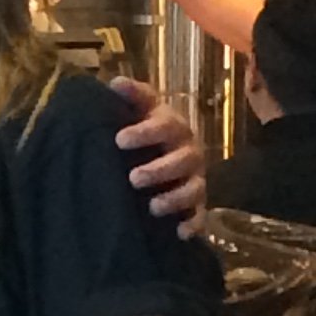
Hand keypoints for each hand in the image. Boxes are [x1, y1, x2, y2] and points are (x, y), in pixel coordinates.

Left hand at [108, 74, 209, 235]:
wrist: (161, 152)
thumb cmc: (145, 129)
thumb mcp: (140, 110)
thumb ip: (132, 96)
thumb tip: (115, 82)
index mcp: (173, 127)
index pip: (165, 126)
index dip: (144, 132)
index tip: (119, 140)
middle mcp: (189, 152)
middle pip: (182, 160)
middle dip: (159, 170)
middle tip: (133, 179)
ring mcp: (194, 179)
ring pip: (193, 189)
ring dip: (175, 198)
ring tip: (152, 207)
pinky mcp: (196, 204)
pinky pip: (200, 215)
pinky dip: (193, 224)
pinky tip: (179, 232)